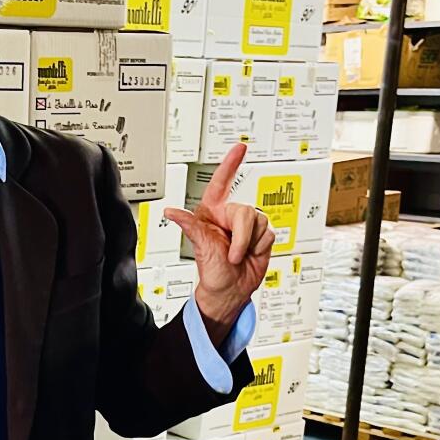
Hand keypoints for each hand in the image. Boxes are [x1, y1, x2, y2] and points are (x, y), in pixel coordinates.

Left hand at [165, 143, 274, 338]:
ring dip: (250, 244)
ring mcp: (246, 226)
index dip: (230, 164)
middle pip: (245, 211)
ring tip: (239, 256)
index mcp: (212, 213)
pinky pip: (269, 233)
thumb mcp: (200, 247)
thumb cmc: (212, 272)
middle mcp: (230, 216)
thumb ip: (190, 226)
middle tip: (232, 254)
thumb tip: (170, 212)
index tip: (240, 148)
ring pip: (259, 222)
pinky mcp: (261, 235)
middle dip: (241, 236)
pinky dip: (261, 247)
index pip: (221, 184)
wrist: (230, 291)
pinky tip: (251, 254)